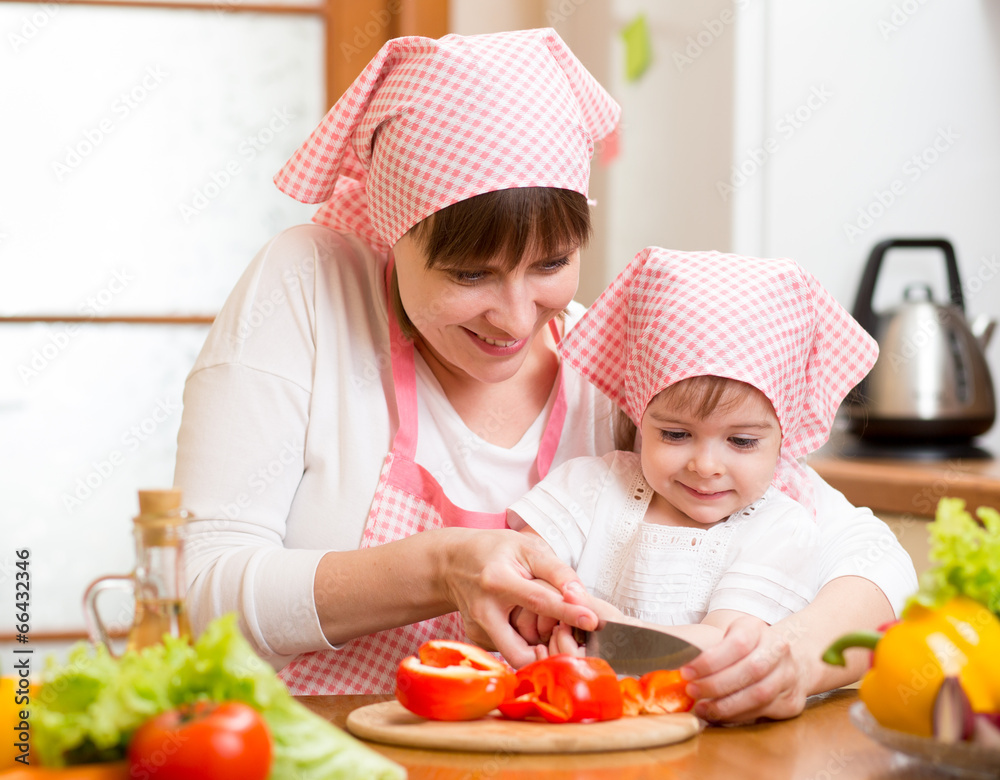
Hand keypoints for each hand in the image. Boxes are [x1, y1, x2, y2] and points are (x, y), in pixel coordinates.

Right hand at [440, 529, 597, 667]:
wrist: (453, 562)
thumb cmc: (494, 551)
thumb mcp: (526, 548)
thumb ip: (556, 571)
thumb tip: (580, 596)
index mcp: (497, 581)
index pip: (539, 601)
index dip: (568, 612)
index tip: (594, 621)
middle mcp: (484, 611)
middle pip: (519, 652)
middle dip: (548, 656)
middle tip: (570, 642)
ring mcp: (477, 629)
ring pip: (516, 655)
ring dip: (538, 647)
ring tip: (549, 627)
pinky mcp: (477, 639)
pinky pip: (509, 648)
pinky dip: (525, 640)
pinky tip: (527, 622)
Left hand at [680, 616, 807, 723]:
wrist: (789, 661)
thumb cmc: (745, 649)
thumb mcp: (728, 636)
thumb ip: (705, 646)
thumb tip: (662, 649)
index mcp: (757, 628)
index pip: (737, 644)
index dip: (710, 660)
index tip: (686, 671)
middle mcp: (778, 649)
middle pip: (750, 670)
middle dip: (716, 685)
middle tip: (691, 691)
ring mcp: (789, 675)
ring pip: (759, 695)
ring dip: (726, 705)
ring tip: (702, 708)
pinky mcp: (792, 701)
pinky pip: (763, 711)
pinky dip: (738, 715)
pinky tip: (719, 715)